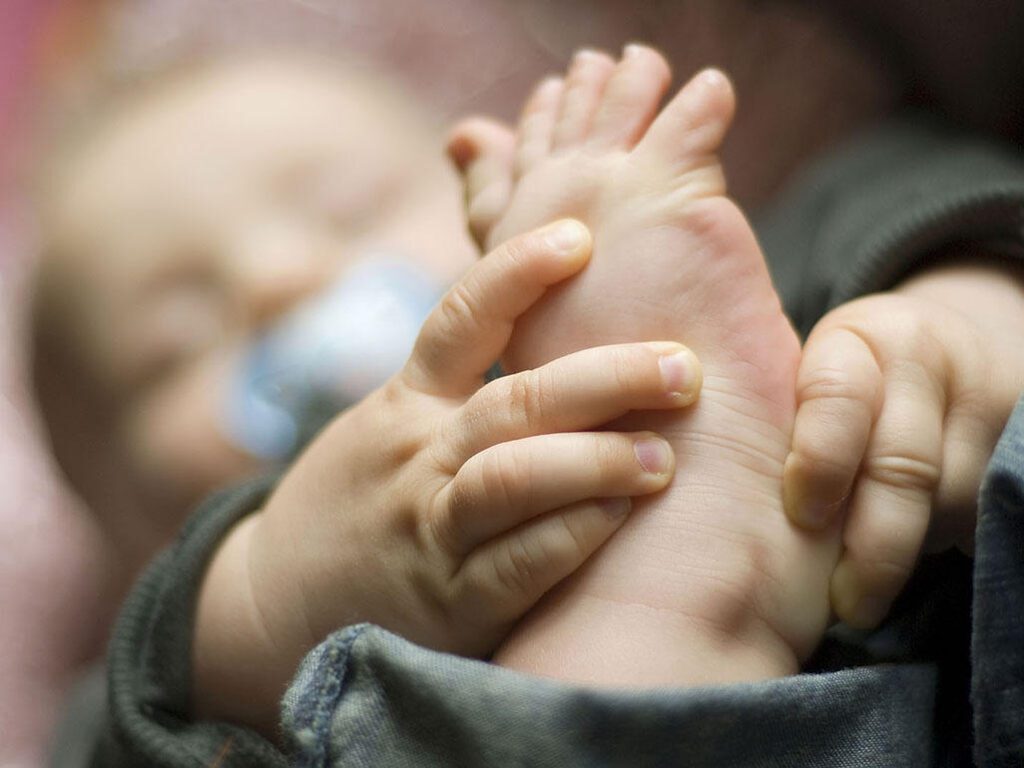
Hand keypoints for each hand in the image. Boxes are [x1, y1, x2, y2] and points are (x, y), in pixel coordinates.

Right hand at [193, 220, 702, 731]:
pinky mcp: (450, 603)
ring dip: (596, 461)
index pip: (460, 318)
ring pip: (513, 478)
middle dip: (606, 377)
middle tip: (684, 366)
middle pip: (516, 401)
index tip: (582, 237)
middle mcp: (419, 456)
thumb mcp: (388, 424)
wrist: (276, 603)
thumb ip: (453, 381)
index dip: (518, 271)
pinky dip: (571, 536)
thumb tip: (547, 319)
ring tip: (664, 458)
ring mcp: (431, 529)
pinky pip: (516, 564)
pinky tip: (619, 519)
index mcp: (408, 402)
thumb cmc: (361, 500)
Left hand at [783, 258, 1023, 628]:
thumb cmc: (846, 375)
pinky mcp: (1012, 442)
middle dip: (870, 542)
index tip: (800, 516)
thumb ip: (767, 411)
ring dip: (902, 553)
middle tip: (843, 601)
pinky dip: (939, 547)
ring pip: (946, 498)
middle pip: (903, 465)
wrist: (950, 348)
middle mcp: (925, 362)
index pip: (838, 399)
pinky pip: (978, 510)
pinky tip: (902, 575)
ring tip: (863, 598)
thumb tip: (666, 467)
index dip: (818, 463)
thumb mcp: (807, 371)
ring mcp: (981, 401)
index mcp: (857, 338)